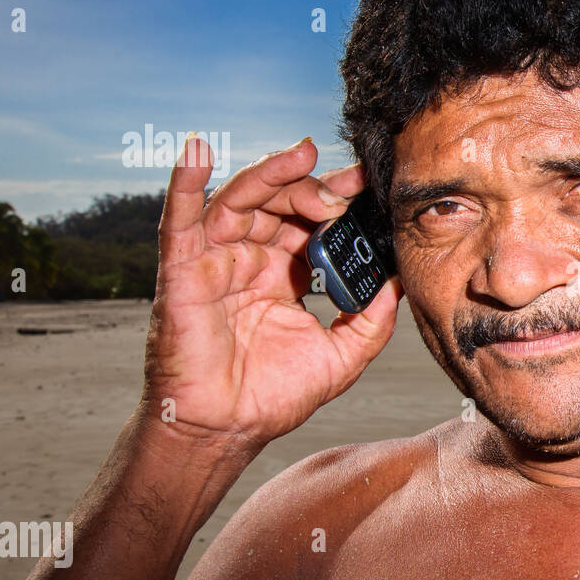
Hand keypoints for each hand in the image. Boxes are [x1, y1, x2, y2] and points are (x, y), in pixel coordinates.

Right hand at [140, 136, 403, 445]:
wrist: (228, 430)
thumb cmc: (273, 396)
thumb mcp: (342, 355)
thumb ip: (374, 320)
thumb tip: (399, 282)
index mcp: (285, 274)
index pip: (312, 223)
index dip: (338, 200)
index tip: (368, 184)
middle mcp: (250, 260)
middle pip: (279, 203)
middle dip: (313, 186)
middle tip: (345, 185)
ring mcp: (216, 262)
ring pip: (240, 200)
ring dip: (272, 176)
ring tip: (302, 161)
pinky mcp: (183, 271)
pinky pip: (179, 220)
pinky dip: (185, 182)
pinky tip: (197, 150)